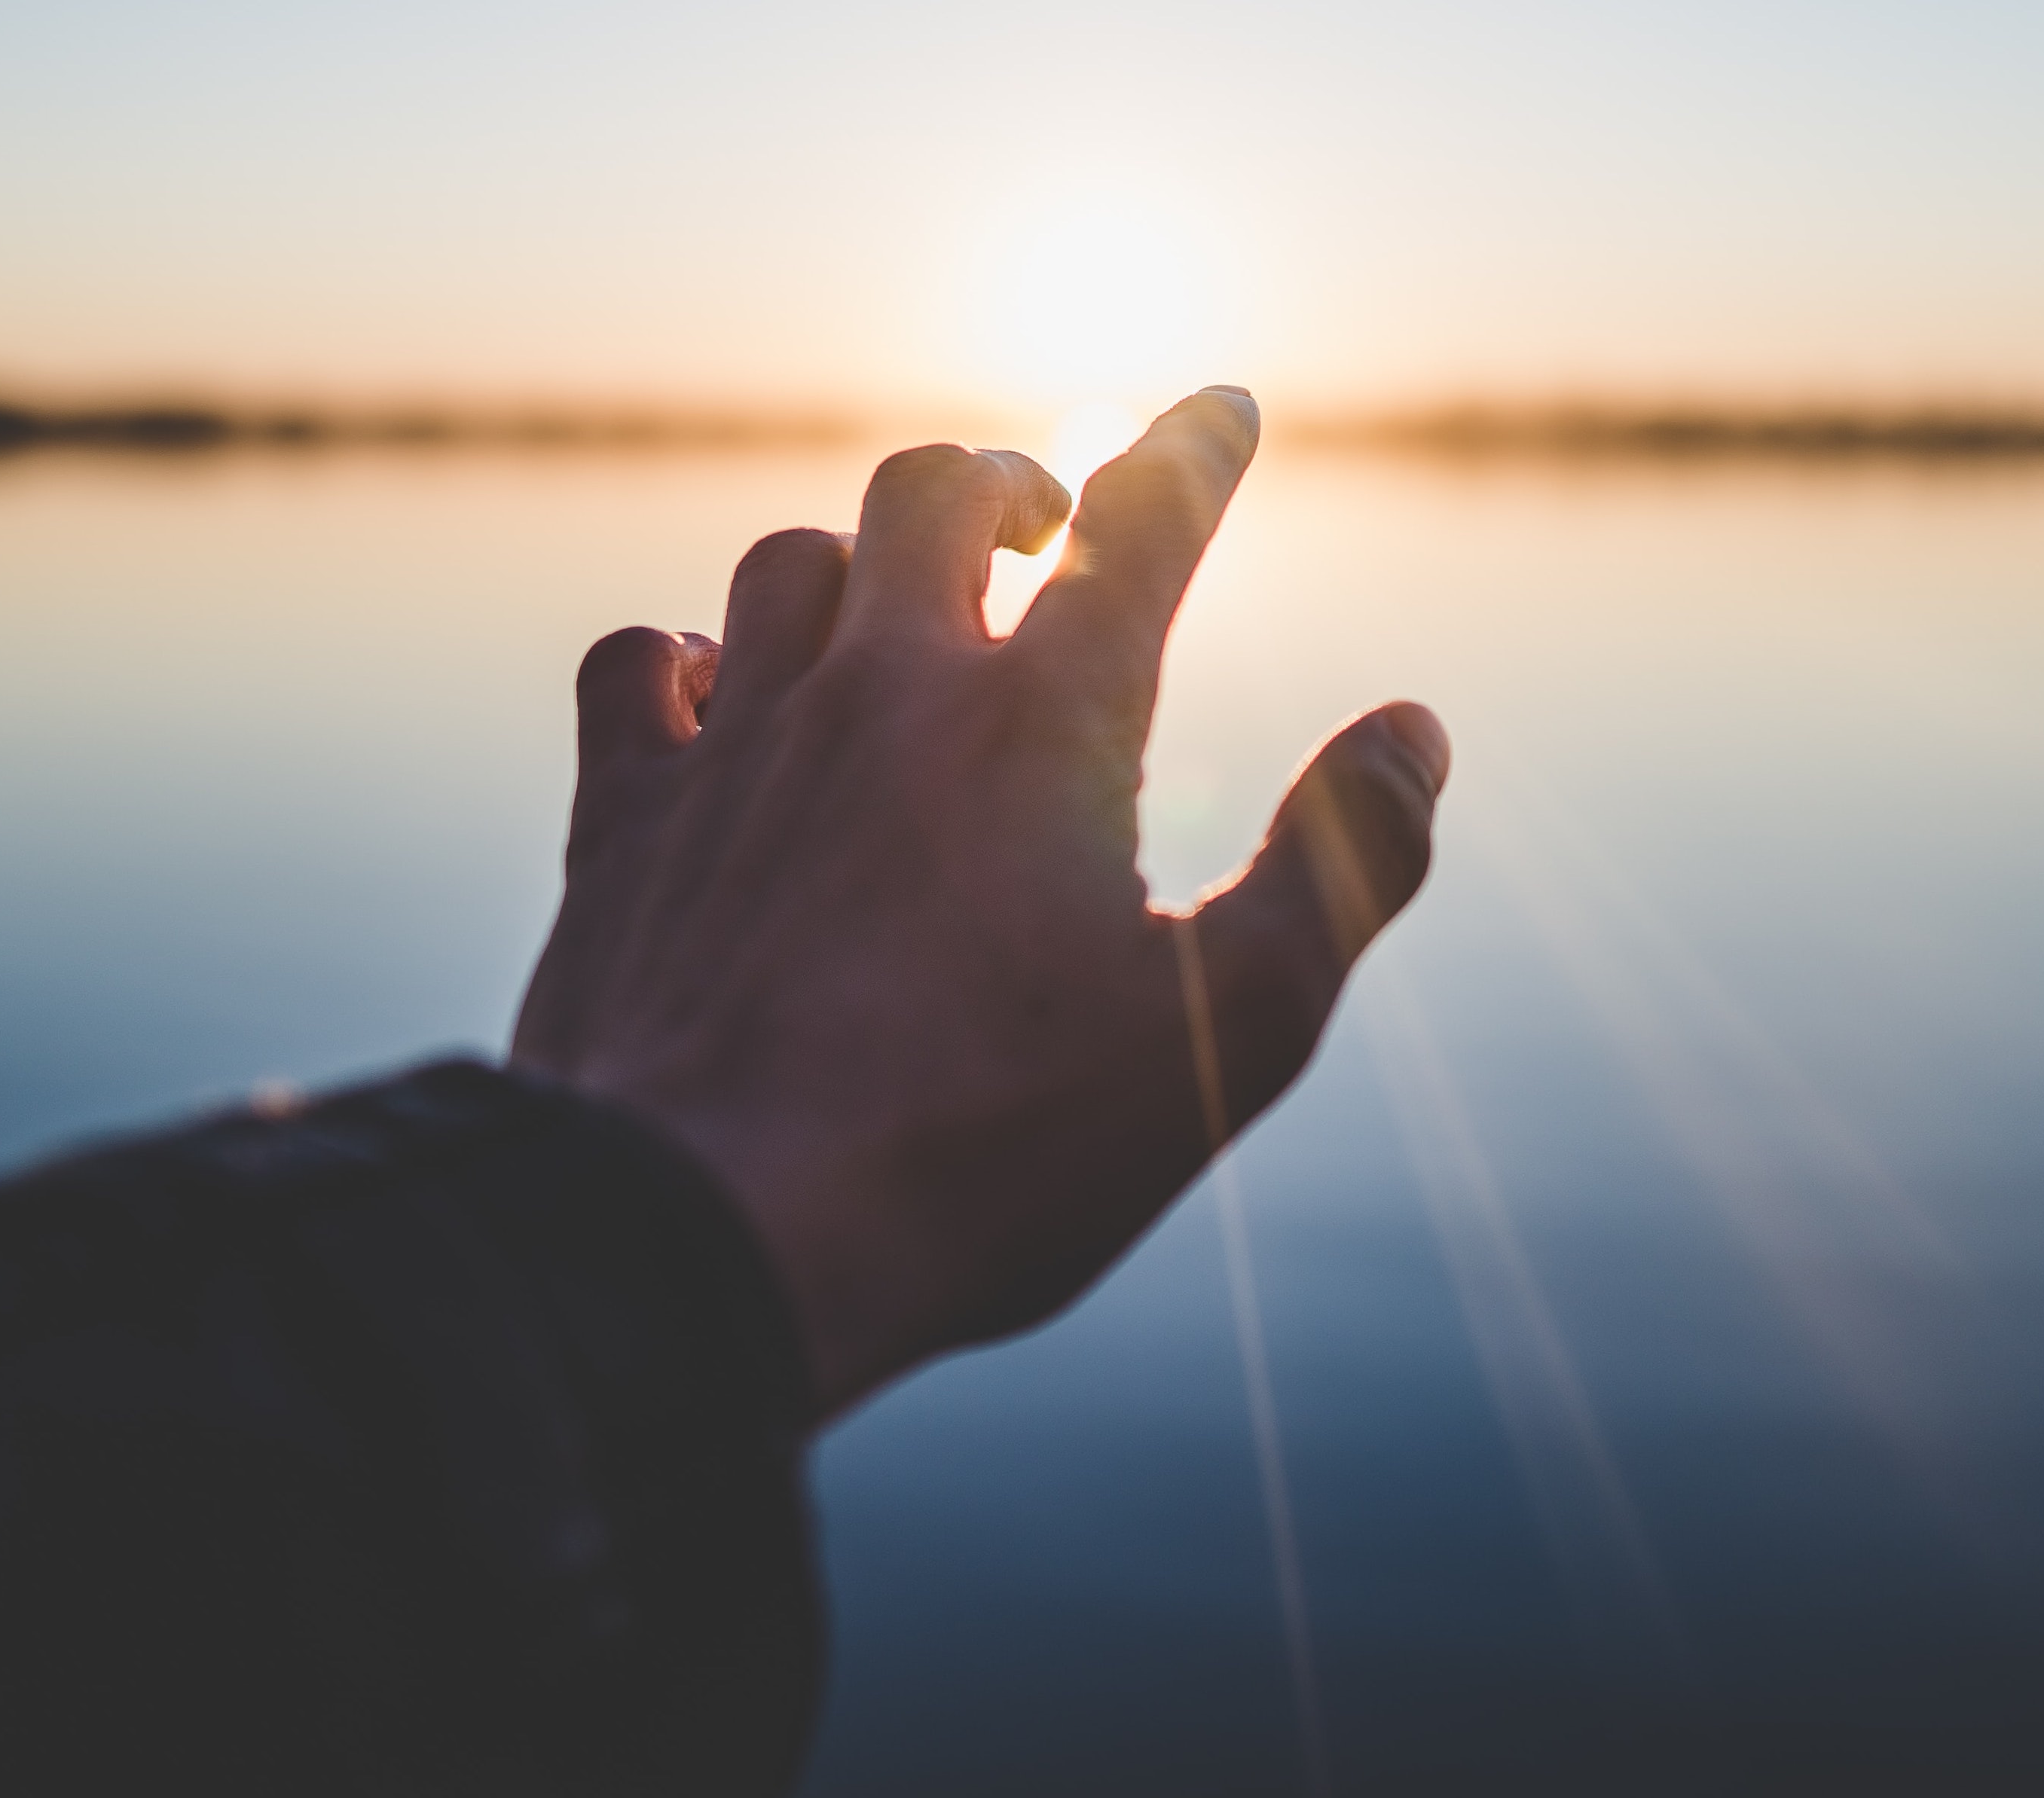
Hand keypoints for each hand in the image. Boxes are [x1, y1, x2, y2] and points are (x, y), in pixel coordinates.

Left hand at [507, 389, 1448, 1420]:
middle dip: (1006, 483)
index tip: (1221, 408)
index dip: (1192, 451)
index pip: (1140, 525)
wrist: (710, 1233)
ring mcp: (739, 747)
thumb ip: (1342, 868)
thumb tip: (1416, 731)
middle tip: (1041, 522)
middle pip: (937, 492)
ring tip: (894, 608)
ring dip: (854, 561)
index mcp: (1045, 725)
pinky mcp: (626, 823)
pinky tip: (714, 693)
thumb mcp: (1229, 1035)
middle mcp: (883, 693)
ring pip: (787, 562)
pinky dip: (685, 654)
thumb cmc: (990, 1151)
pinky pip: (640, 665)